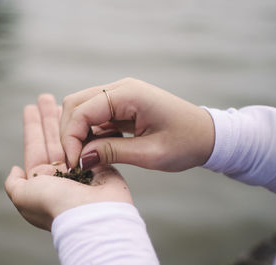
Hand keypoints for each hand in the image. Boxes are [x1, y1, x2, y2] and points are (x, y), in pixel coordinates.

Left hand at [5, 94, 132, 230]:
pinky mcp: (99, 164)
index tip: (31, 108)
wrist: (92, 216)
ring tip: (63, 100)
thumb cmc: (56, 205)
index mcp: (42, 180)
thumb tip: (15, 169)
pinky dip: (88, 127)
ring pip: (72, 137)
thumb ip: (13, 183)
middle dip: (48, 117)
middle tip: (45, 97)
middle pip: (52, 137)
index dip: (33, 126)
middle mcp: (61, 173)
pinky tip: (84, 113)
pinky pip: (91, 140)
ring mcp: (81, 168)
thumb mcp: (23, 197)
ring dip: (67, 119)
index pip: (35, 146)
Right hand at [60, 78, 214, 171]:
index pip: (82, 111)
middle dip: (69, 133)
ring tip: (83, 157)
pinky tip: (95, 149)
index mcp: (129, 94)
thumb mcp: (150, 154)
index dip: (71, 138)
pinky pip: (93, 115)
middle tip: (75, 161)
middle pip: (74, 104)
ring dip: (76, 132)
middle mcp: (120, 88)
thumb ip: (111, 153)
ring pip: (80, 108)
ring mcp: (119, 95)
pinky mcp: (120, 105)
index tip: (74, 164)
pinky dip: (87, 132)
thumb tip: (80, 158)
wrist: (207, 135)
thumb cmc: (186, 143)